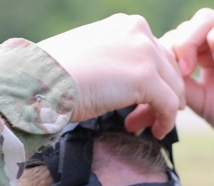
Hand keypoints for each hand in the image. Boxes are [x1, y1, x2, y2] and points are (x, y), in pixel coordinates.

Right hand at [38, 14, 185, 138]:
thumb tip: (121, 81)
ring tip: (146, 127)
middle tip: (146, 119)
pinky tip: (155, 132)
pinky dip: (166, 121)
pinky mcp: (146, 77)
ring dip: (164, 111)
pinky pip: (170, 104)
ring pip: (174, 87)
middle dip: (163, 96)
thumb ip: (113, 62)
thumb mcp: (90, 57)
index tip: (142, 102)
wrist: (39, 81)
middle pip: (169, 69)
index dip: (154, 81)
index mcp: (124, 25)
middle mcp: (138, 30)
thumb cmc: (53, 75)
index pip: (156, 53)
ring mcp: (144, 52)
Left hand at [162, 9, 213, 166]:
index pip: (175, 39)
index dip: (162, 55)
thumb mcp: (199, 103)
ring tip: (188, 67)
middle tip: (172, 74)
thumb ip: (177, 91)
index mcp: (205, 56)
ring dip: (190, 39)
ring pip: (206, 18)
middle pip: (187, 26)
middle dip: (173, 47)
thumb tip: (142, 100)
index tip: (158, 80)